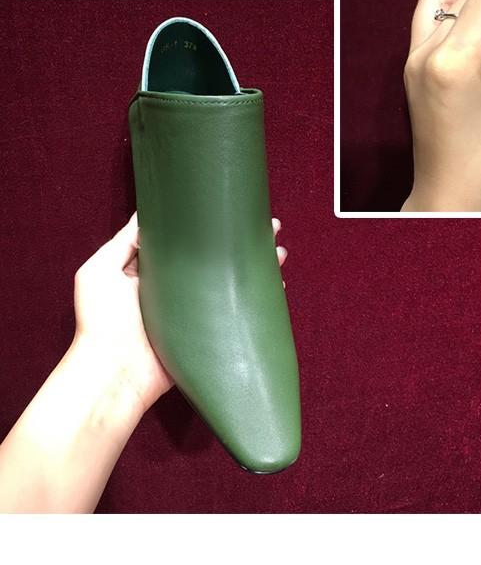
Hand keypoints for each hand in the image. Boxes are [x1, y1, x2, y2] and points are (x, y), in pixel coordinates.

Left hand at [72, 213, 288, 415]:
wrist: (116, 373)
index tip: (229, 210)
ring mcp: (194, 310)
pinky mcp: (208, 331)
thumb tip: (146, 214)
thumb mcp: (99, 270)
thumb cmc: (101, 322)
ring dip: (255, 266)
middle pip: (215, 260)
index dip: (208, 226)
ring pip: (231, 282)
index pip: (186, 243)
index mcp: (151, 272)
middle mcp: (176, 288)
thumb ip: (123, 242)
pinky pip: (236, 311)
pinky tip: (274, 285)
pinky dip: (258, 299)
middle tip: (268, 227)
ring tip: (278, 251)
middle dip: (241, 243)